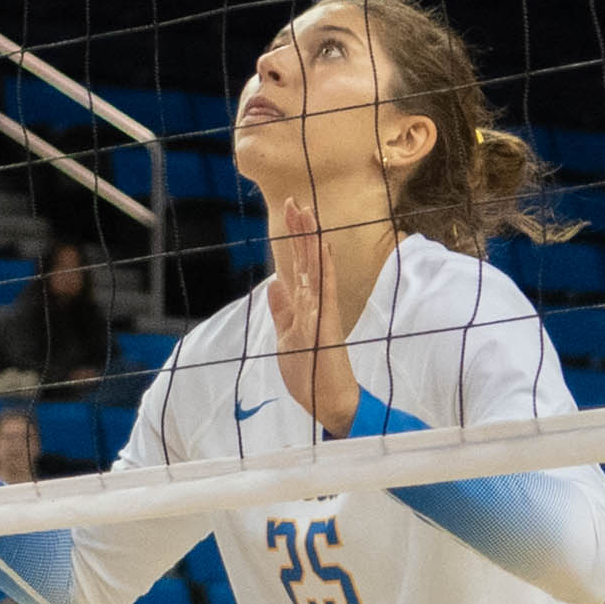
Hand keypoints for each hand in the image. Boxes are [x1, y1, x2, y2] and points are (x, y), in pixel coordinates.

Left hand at [262, 198, 360, 432]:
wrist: (329, 402)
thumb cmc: (310, 374)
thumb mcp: (286, 338)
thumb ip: (282, 311)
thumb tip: (275, 282)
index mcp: (304, 307)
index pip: (297, 266)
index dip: (293, 240)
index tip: (289, 214)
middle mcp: (315, 304)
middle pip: (306, 261)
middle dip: (300, 232)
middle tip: (294, 201)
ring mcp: (322, 313)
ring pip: (316, 269)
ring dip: (311, 241)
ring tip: (308, 213)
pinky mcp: (327, 325)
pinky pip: (326, 291)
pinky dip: (324, 269)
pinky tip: (323, 248)